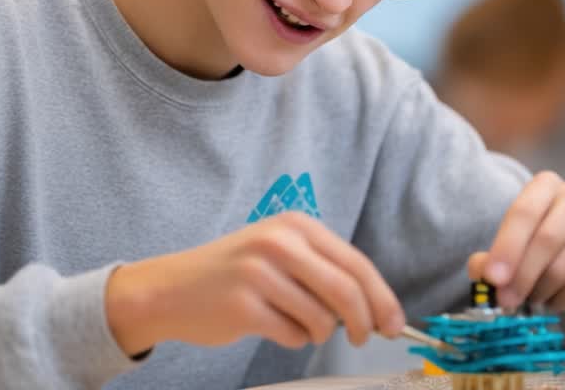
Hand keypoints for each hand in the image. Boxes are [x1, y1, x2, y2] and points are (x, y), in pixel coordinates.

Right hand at [104, 212, 404, 355]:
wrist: (170, 288)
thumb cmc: (234, 273)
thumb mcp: (279, 252)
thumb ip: (324, 270)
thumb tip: (377, 309)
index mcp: (295, 225)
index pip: (356, 263)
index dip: (382, 298)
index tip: (394, 323)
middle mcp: (279, 243)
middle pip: (346, 291)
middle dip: (363, 322)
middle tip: (362, 338)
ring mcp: (259, 273)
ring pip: (321, 319)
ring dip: (317, 332)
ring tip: (294, 323)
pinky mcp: (244, 306)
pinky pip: (293, 335)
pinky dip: (292, 338)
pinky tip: (271, 326)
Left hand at [467, 171, 564, 310]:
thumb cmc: (535, 235)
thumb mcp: (509, 238)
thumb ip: (489, 257)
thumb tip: (484, 276)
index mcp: (546, 185)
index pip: (524, 213)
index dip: (507, 248)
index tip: (493, 278)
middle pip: (547, 240)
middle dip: (522, 276)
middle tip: (506, 300)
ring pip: (564, 266)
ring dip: (539, 291)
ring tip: (526, 300)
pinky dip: (560, 299)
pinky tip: (548, 301)